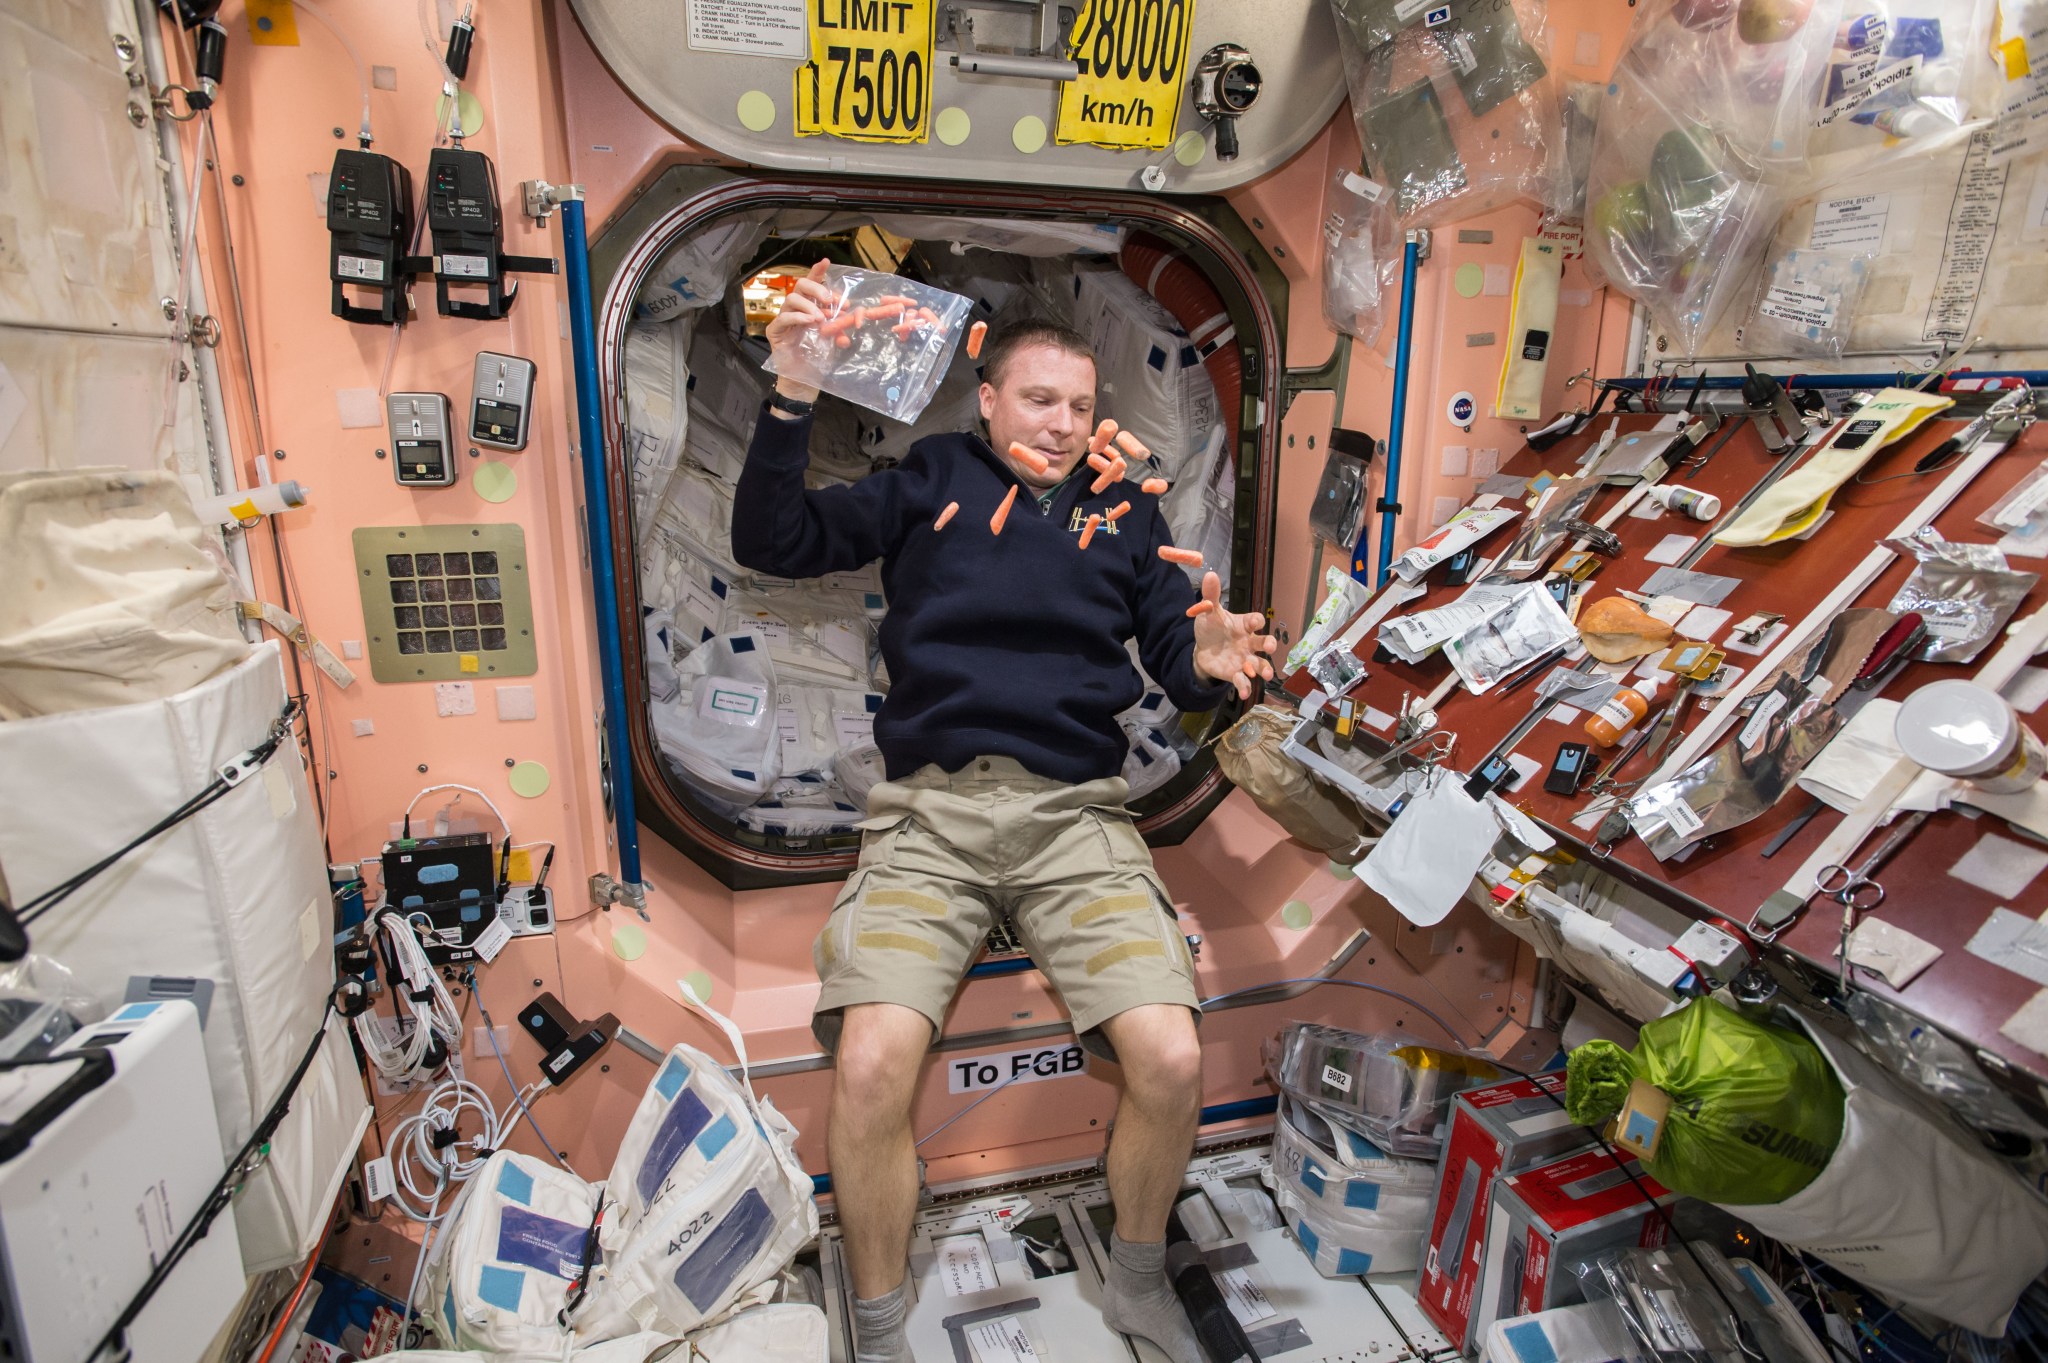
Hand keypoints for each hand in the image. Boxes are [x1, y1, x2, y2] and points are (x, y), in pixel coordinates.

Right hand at [764, 260, 832, 404]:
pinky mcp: (775, 331)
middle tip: (831, 301)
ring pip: (792, 299)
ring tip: (821, 317)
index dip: (817, 272)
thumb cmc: (818, 359)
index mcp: (809, 307)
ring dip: (809, 305)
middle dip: (817, 289)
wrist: (804, 382)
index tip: (826, 263)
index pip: (812, 285)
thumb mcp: (834, 340)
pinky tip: (810, 321)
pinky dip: (798, 317)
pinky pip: (783, 317)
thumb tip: (854, 317)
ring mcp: (783, 319)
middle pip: (800, 285)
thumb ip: (842, 327)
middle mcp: (795, 310)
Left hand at [1191, 571, 1277, 700]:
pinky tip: (1243, 693)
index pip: (1255, 620)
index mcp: (1243, 625)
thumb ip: (1210, 596)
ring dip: (1265, 669)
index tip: (1254, 623)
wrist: (1202, 650)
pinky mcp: (1236, 673)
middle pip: (1264, 643)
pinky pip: (1244, 681)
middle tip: (1269, 647)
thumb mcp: (1208, 612)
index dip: (1256, 621)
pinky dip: (1245, 687)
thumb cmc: (1211, 629)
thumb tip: (1209, 574)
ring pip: (1260, 665)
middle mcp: (1248, 642)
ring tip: (1267, 675)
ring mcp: (1244, 659)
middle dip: (1269, 645)